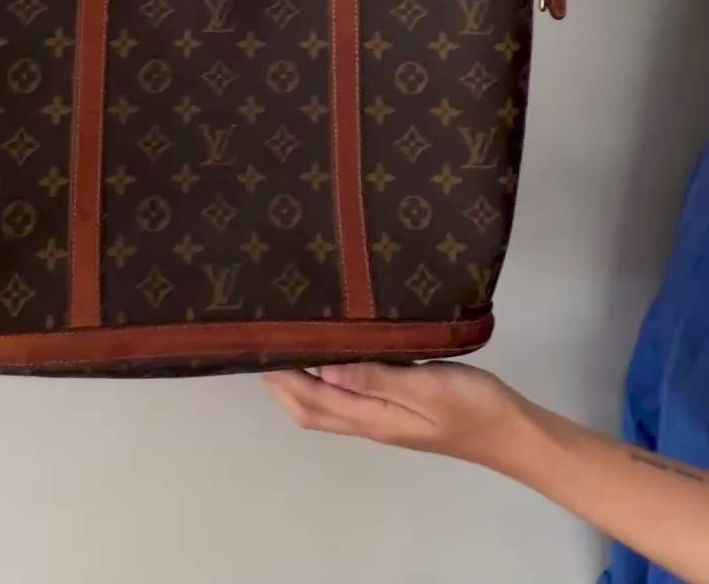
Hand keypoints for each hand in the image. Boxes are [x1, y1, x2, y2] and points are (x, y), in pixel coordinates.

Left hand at [263, 361, 530, 469]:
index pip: (310, 400)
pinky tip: (328, 358)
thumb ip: (376, 378)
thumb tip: (322, 370)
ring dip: (297, 383)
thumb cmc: (473, 405)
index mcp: (372, 417)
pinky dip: (323, 382)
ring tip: (284, 345)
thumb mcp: (426, 386)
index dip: (279, 376)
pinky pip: (345, 400)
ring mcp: (381, 420)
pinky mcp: (395, 413)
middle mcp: (369, 422)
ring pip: (324, 407)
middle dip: (278, 382)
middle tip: (261, 339)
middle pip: (309, 409)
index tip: (259, 342)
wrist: (513, 433)